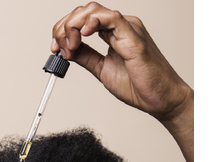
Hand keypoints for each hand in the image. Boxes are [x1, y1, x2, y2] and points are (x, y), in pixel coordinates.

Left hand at [51, 2, 192, 121]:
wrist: (159, 99)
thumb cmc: (138, 86)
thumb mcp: (102, 70)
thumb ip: (86, 58)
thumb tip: (67, 51)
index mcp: (113, 33)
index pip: (83, 20)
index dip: (63, 31)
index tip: (54, 49)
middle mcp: (120, 27)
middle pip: (85, 11)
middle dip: (63, 27)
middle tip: (57, 48)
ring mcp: (127, 29)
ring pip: (94, 10)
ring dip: (73, 26)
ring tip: (69, 47)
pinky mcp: (133, 37)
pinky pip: (111, 19)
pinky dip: (92, 23)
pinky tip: (82, 36)